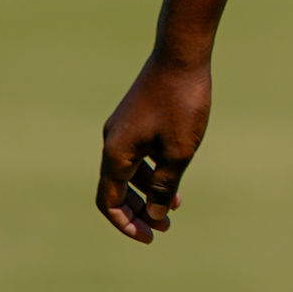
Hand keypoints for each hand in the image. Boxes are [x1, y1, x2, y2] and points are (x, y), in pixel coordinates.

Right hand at [96, 54, 210, 243]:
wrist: (181, 54)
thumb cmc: (181, 103)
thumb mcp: (178, 152)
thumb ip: (163, 185)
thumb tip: (153, 214)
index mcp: (116, 153)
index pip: (110, 202)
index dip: (127, 224)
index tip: (151, 237)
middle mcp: (112, 141)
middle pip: (116, 189)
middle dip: (137, 212)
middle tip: (162, 228)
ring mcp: (122, 127)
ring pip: (128, 171)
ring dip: (146, 191)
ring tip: (173, 206)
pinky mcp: (135, 115)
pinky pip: (137, 153)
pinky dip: (151, 169)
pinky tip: (173, 174)